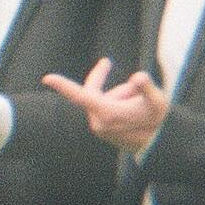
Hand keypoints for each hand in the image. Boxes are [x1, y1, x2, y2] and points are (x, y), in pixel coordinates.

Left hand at [39, 57, 167, 152]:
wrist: (157, 143)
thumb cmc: (158, 120)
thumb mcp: (158, 100)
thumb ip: (147, 88)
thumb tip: (139, 77)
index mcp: (107, 114)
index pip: (81, 96)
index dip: (63, 86)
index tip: (47, 78)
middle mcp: (98, 122)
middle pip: (93, 91)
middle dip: (102, 78)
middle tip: (105, 62)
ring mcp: (98, 127)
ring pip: (101, 99)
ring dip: (117, 95)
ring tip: (136, 104)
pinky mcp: (100, 129)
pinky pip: (102, 107)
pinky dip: (114, 102)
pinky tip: (129, 110)